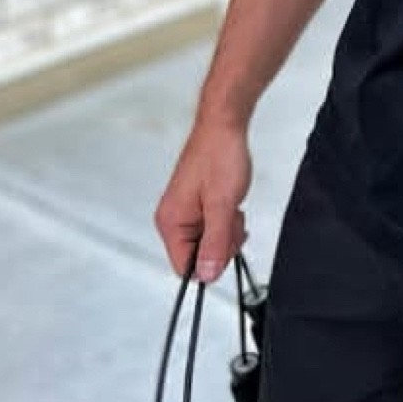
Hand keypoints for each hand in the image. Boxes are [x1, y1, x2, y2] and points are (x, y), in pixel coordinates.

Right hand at [153, 119, 250, 283]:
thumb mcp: (222, 206)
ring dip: (227, 230)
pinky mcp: (197, 205)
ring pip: (209, 242)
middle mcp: (173, 219)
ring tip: (232, 206)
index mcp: (170, 222)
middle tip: (232, 218)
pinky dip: (227, 220)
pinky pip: (213, 227)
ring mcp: (185, 212)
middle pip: (198, 256)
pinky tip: (231, 203)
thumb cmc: (219, 156)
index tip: (227, 245)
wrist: (225, 126)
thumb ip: (215, 243)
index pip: (184, 267)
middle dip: (222, 243)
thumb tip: (207, 275)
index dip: (210, 263)